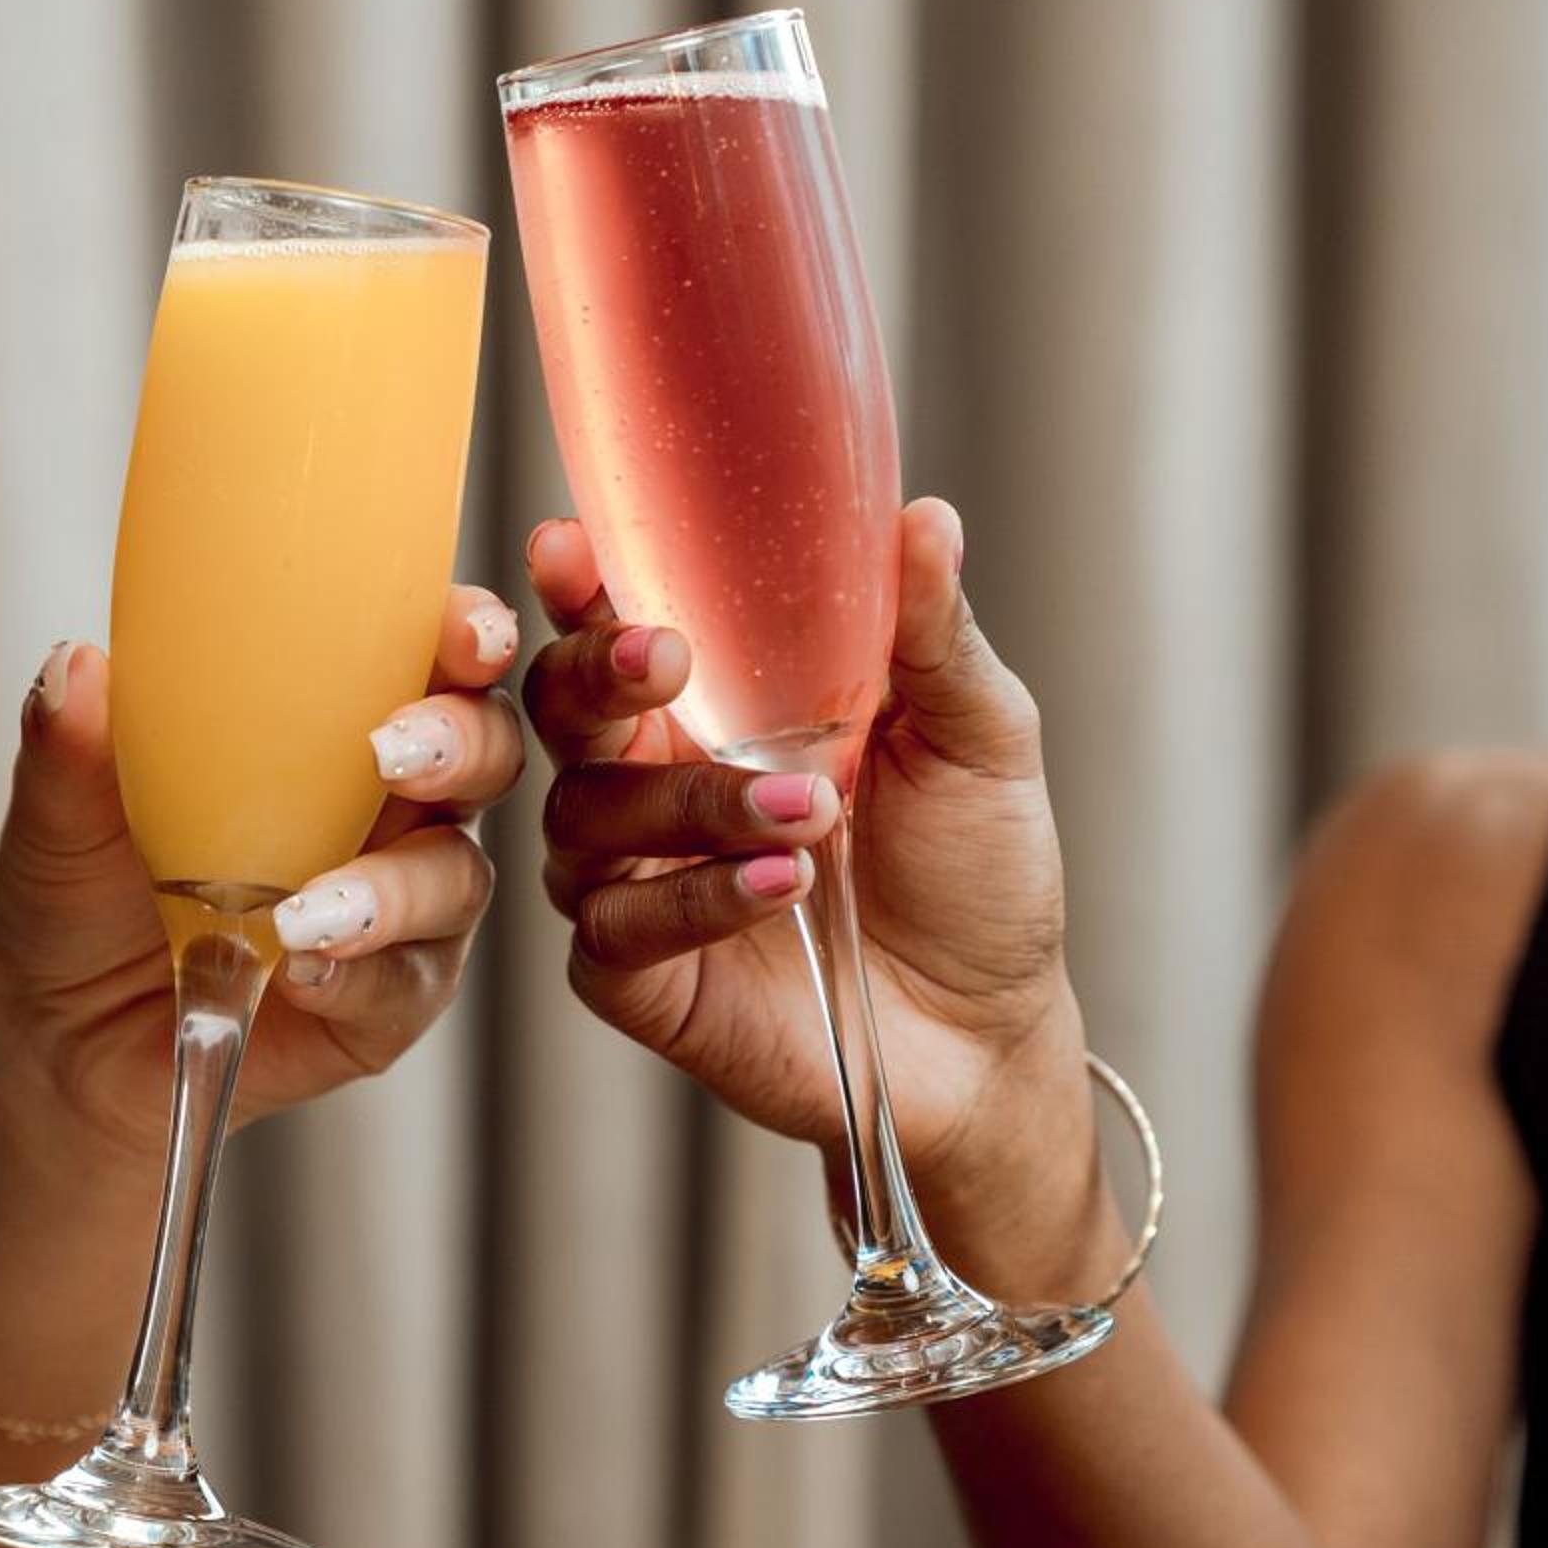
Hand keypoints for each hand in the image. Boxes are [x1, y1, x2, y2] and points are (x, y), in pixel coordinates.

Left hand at [0, 587, 523, 1182]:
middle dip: (461, 745)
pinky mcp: (382, 1008)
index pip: (423, 657)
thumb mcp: (58, 816)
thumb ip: (69, 747)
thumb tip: (75, 669)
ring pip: (454, 878)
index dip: (464, 636)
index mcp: (327, 727)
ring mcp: (393, 913)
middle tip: (393, 753)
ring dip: (395, 887)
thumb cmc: (77, 902)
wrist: (57, 1045)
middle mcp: (384, 811)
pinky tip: (301, 973)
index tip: (462, 635)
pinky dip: (360, 976)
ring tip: (305, 912)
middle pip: (481, 756)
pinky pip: (405, 986)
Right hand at [524, 503, 1105, 1278]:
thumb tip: (925, 519)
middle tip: (669, 657)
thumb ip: (933, 636)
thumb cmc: (971, 873)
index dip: (578, 587)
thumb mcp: (973, 737)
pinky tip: (780, 883)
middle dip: (595, 673)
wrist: (987, 1028)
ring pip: (588, 817)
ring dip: (693, 802)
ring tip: (812, 808)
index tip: (570, 546)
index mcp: (711, 704)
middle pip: (560, 709)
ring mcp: (634, 883)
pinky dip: (696, 900)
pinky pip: (618, 929)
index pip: (614, 627)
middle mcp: (651, 783)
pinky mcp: (638, 981)